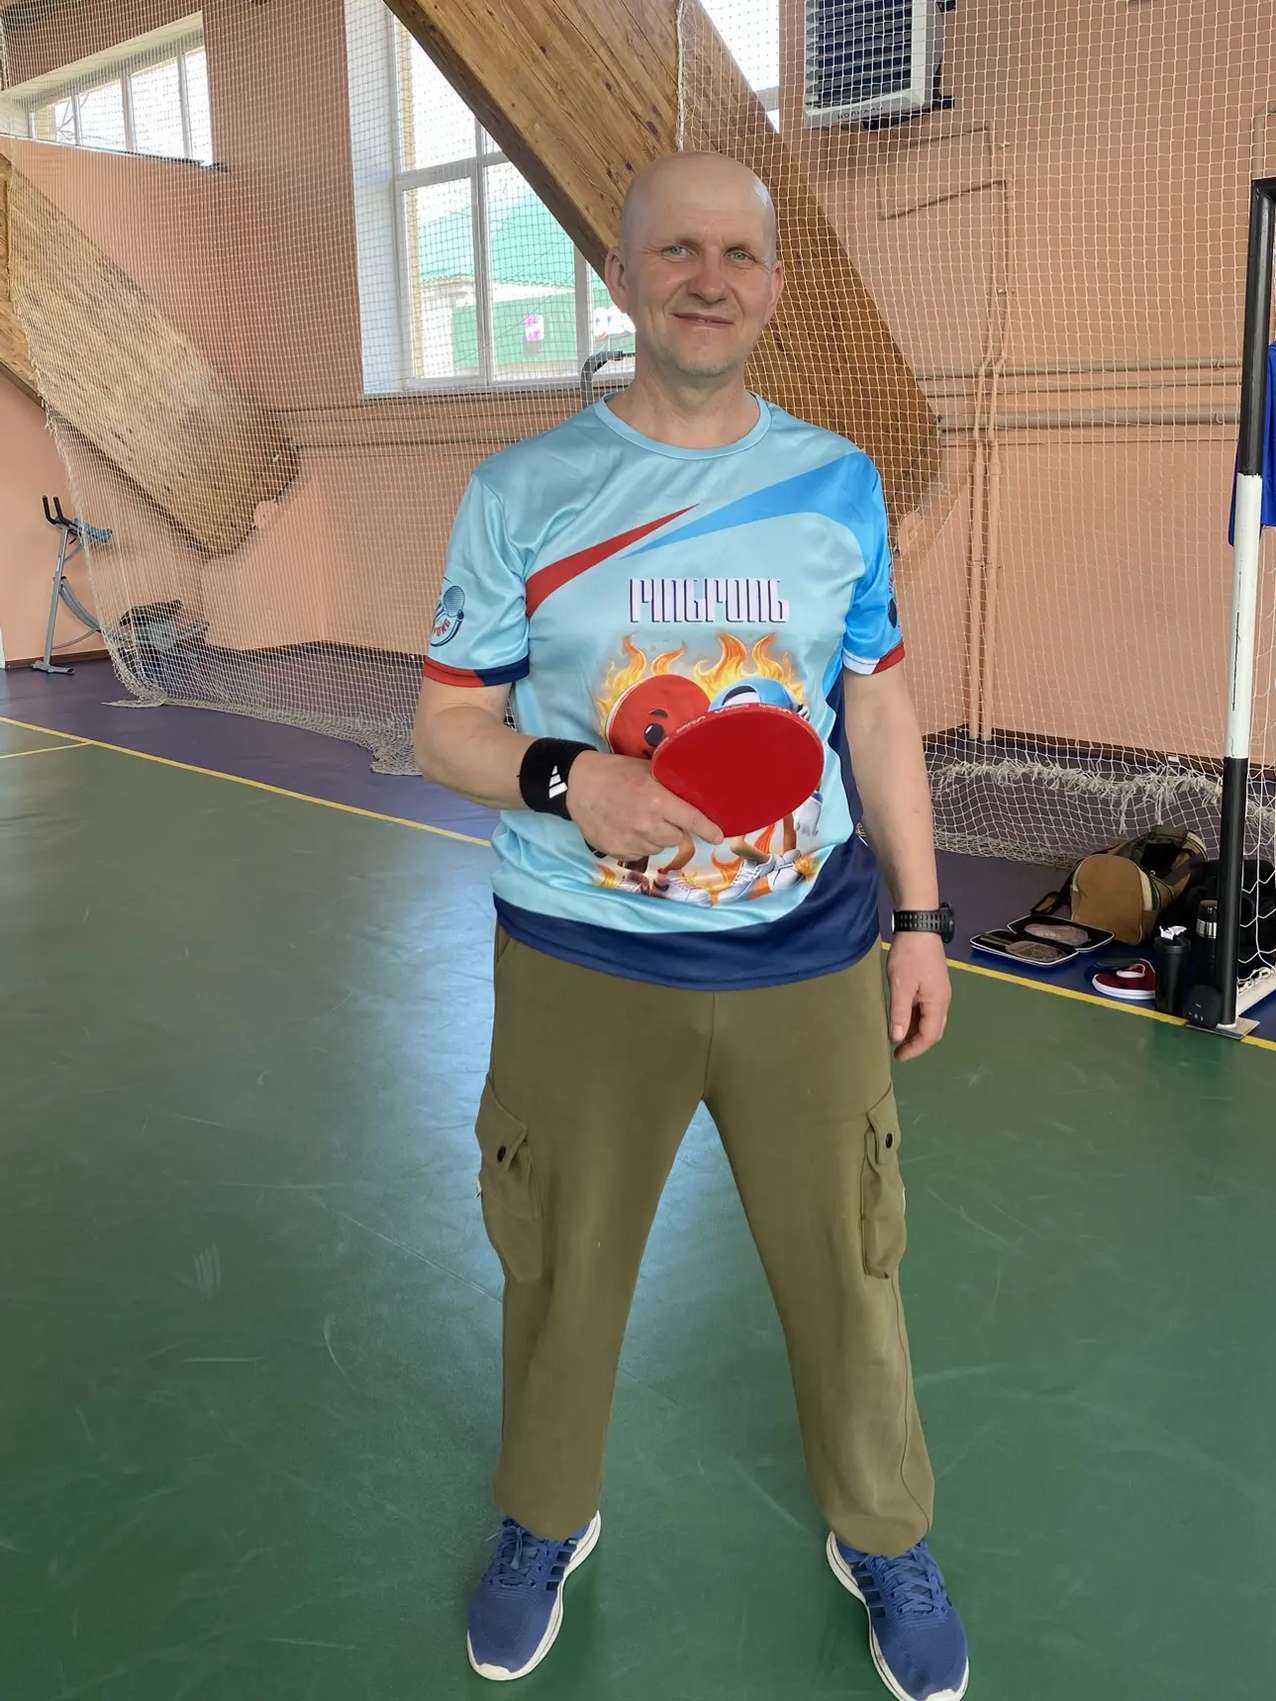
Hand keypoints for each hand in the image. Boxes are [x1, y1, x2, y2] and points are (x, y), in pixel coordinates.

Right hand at [567, 752, 722, 858]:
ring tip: (639, 819)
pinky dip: (638, 844)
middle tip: (661, 814)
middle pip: (677, 838)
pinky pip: (639, 854)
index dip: (708, 829)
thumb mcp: (647, 769)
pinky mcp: (618, 852)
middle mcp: (647, 825)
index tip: (718, 836)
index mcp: (657, 801)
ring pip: (658, 847)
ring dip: (655, 837)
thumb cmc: (616, 772)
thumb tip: (696, 793)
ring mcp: (631, 841)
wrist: (579, 785)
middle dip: (674, 828)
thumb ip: (670, 784)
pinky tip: (626, 828)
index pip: (692, 820)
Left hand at [887, 931, 950, 1061]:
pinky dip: (916, 1018)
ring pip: (931, 1020)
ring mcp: (939, 992)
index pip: (929, 1036)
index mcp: (937, 1003)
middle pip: (934, 1030)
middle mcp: (943, 1000)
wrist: (919, 927)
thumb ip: (900, 1013)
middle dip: (917, 1043)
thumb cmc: (909, 956)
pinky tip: (903, 1018)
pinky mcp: (933, 984)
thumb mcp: (900, 986)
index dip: (914, 1049)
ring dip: (916, 1031)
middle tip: (898, 1050)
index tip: (898, 1056)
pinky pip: (927, 1009)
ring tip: (898, 1037)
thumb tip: (897, 1038)